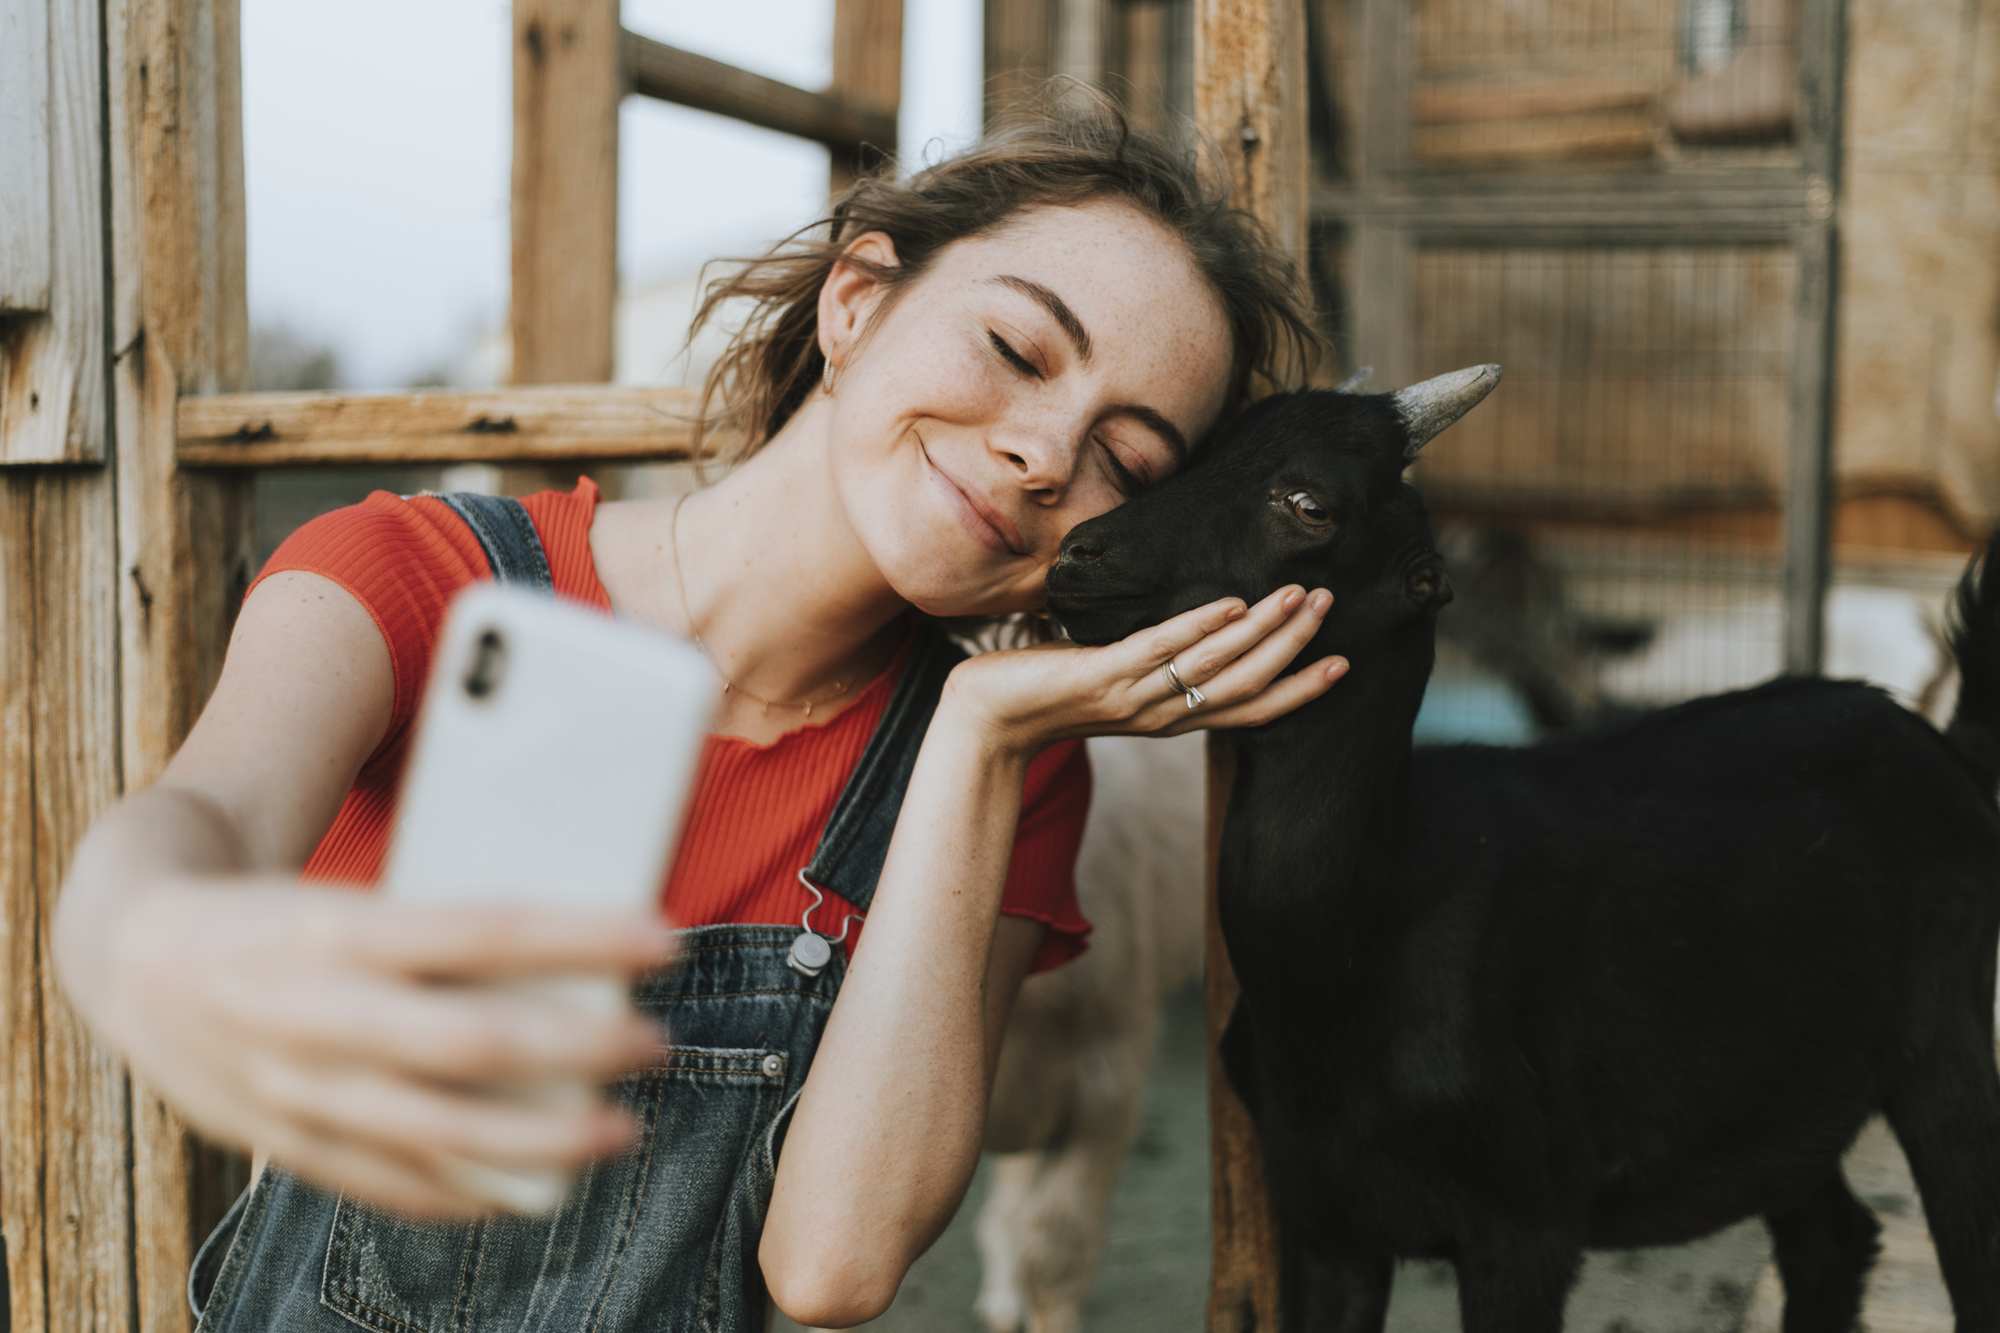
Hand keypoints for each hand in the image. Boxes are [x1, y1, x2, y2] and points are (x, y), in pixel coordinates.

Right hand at [95, 879, 672, 1217]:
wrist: (131, 957)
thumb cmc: (279, 914)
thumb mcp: (348, 893)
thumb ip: (445, 918)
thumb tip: (578, 913)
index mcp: (333, 930)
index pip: (480, 930)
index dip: (579, 937)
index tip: (664, 938)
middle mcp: (315, 1016)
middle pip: (473, 1043)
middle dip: (581, 1049)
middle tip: (655, 1041)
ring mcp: (299, 1094)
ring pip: (441, 1131)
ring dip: (546, 1139)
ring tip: (624, 1128)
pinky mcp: (291, 1147)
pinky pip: (395, 1184)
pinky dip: (473, 1192)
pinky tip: (537, 1188)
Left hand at [942, 584, 1346, 752]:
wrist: (987, 718)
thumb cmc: (1050, 692)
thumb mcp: (1118, 679)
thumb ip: (1158, 664)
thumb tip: (1195, 627)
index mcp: (1171, 718)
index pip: (1250, 710)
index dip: (1298, 689)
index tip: (1341, 662)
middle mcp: (1162, 714)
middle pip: (1245, 685)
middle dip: (1292, 646)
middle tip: (1327, 604)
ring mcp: (1134, 697)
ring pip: (1214, 667)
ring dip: (1262, 630)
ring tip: (1297, 595)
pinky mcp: (1101, 677)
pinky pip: (1159, 650)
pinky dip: (1198, 627)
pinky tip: (1231, 602)